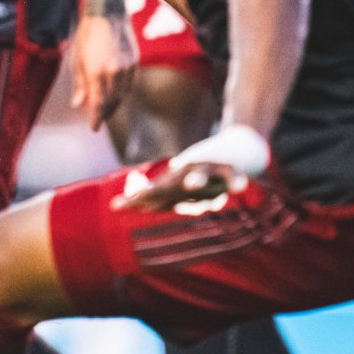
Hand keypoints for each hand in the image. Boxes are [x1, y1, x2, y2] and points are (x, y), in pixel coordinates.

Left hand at [68, 13, 136, 132]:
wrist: (108, 14)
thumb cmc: (87, 36)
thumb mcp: (77, 59)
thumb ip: (79, 84)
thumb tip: (78, 105)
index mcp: (96, 72)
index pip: (98, 104)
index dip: (96, 118)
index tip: (94, 128)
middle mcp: (113, 73)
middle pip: (111, 102)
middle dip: (104, 113)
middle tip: (98, 119)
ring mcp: (126, 68)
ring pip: (122, 96)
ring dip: (114, 104)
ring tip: (107, 109)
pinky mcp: (135, 64)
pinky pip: (129, 85)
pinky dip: (122, 92)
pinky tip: (116, 94)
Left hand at [118, 124, 269, 210]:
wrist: (237, 147)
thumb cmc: (202, 172)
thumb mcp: (178, 182)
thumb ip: (157, 195)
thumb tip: (120, 205)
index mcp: (177, 180)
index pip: (153, 193)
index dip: (136, 200)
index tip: (115, 206)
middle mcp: (190, 173)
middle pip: (172, 185)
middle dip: (156, 192)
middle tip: (138, 196)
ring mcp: (211, 170)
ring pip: (204, 175)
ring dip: (199, 180)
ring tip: (192, 184)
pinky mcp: (232, 169)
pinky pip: (235, 176)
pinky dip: (237, 181)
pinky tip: (238, 188)